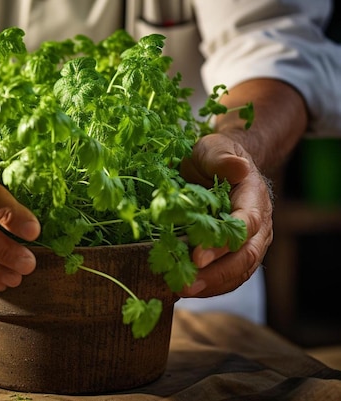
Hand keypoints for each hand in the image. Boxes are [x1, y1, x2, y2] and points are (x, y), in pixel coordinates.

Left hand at [177, 133, 273, 297]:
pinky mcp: (235, 253)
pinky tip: (184, 290)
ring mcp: (250, 242)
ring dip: (211, 285)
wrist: (219, 164)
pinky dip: (208, 286)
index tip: (197, 256)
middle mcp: (259, 225)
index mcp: (254, 198)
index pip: (247, 224)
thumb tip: (238, 168)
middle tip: (185, 285)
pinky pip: (228, 276)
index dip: (224, 242)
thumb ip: (222, 157)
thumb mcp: (214, 147)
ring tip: (181, 291)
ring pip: (239, 271)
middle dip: (216, 273)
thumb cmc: (214, 155)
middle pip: (245, 256)